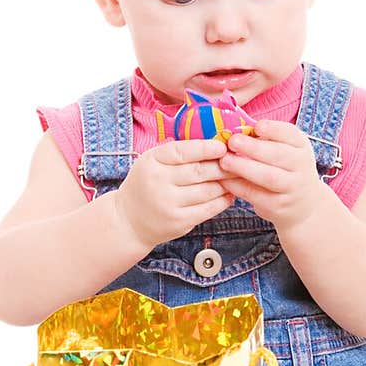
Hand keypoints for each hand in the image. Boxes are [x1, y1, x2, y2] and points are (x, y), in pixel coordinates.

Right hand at [114, 138, 234, 251]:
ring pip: (208, 190)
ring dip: (226, 183)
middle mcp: (158, 182)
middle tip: (237, 161)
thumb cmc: (146, 185)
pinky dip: (223, 200)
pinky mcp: (179, 221)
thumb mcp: (151, 162)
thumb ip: (177, 153)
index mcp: (152, 162)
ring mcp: (169, 204)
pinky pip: (208, 209)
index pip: (183, 151)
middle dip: (222, 166)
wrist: (129, 221)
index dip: (206, 148)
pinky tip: (229, 193)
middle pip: (199, 171)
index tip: (222, 146)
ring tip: (236, 176)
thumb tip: (213, 143)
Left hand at [218, 120, 324, 231]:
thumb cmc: (285, 170)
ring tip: (225, 161)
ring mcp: (291, 188)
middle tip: (232, 141)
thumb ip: (265, 140)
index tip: (256, 126)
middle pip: (279, 155)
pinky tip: (224, 179)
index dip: (274, 129)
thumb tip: (234, 128)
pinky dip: (238, 186)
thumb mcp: (285, 150)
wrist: (303, 205)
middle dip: (254, 147)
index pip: (290, 134)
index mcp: (301, 146)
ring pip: (269, 177)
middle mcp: (301, 166)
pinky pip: (256, 195)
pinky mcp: (278, 206)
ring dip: (244, 167)